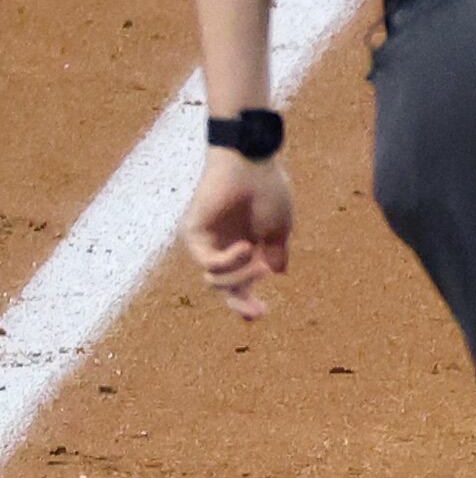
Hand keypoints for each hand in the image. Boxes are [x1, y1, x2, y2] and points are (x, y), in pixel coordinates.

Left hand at [180, 152, 293, 318]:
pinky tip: (244, 247)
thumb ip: (275, 253)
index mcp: (247, 248)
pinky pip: (209, 263)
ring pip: (216, 281)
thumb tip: (276, 272)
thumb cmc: (269, 190)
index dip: (246, 302)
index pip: (241, 283)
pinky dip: (229, 261)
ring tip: (256, 257)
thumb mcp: (279, 229)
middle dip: (240, 302)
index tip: (259, 314)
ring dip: (240, 276)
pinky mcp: (194, 234)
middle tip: (257, 311)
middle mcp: (224, 247)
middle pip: (225, 289)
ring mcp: (208, 242)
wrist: (250, 163)